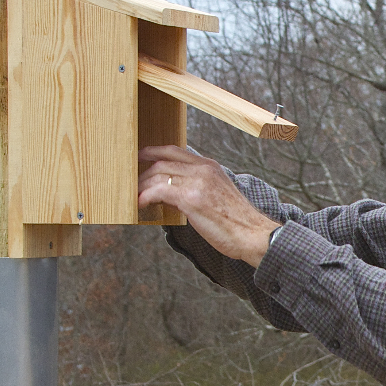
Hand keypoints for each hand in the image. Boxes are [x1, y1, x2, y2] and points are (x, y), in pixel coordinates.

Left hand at [137, 146, 279, 266]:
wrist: (253, 234)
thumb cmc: (237, 222)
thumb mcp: (218, 195)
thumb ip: (197, 188)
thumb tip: (173, 194)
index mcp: (210, 166)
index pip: (176, 150)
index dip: (154, 151)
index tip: (141, 156)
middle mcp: (204, 169)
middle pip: (163, 162)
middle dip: (143, 173)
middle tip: (133, 185)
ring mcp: (198, 182)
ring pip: (158, 175)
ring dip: (142, 187)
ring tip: (135, 197)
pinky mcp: (192, 199)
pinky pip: (160, 191)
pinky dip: (146, 197)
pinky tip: (141, 205)